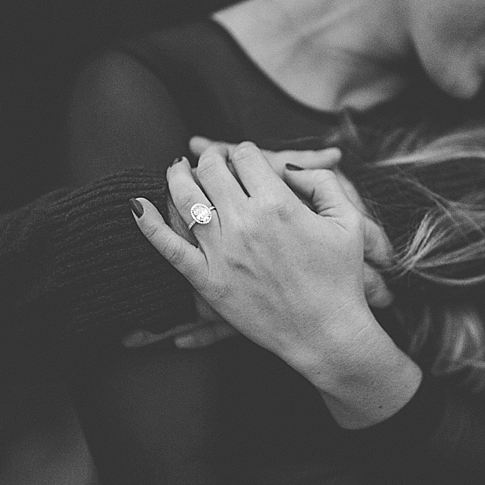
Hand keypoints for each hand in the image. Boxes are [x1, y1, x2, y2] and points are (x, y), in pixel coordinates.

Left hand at [131, 143, 419, 426]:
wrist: (327, 333)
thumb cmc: (342, 279)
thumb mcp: (348, 222)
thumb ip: (322, 183)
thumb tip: (289, 166)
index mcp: (278, 203)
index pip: (246, 157)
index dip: (244, 151)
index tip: (244, 156)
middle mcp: (245, 223)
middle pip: (211, 171)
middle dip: (210, 158)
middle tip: (210, 159)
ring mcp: (222, 252)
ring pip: (185, 200)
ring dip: (178, 178)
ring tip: (177, 171)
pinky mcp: (208, 281)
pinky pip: (169, 248)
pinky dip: (149, 225)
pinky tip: (137, 206)